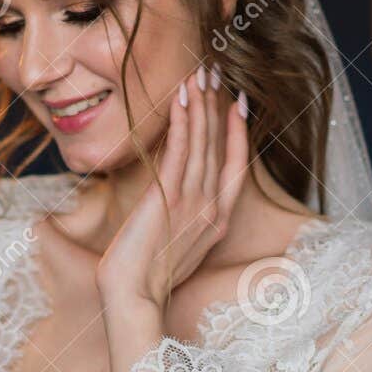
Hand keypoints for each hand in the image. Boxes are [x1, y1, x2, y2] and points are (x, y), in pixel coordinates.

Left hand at [94, 64, 249, 315]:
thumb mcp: (176, 246)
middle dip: (217, 105)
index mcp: (218, 221)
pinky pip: (178, 150)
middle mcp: (211, 208)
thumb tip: (175, 199)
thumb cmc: (146, 280)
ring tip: (200, 73)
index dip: (238, 132)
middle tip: (216, 72)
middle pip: (219, 146)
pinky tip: (182, 97)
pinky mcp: (167, 198)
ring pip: (201, 143)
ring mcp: (191, 203)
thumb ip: (184, 219)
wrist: (133, 299)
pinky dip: (181, 121)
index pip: (237, 166)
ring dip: (200, 104)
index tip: (236, 103)